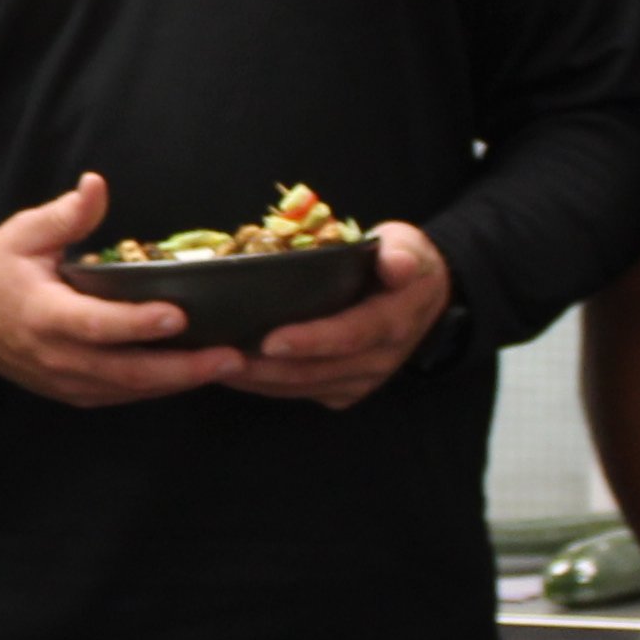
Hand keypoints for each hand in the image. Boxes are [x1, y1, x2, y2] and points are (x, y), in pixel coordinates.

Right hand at [0, 177, 247, 409]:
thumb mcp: (22, 233)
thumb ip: (65, 215)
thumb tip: (96, 185)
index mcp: (42, 314)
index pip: (94, 324)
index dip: (136, 323)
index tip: (177, 315)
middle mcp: (57, 356)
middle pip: (126, 372)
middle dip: (182, 368)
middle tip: (231, 357)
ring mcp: (67, 381)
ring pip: (131, 390)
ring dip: (181, 381)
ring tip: (229, 365)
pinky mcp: (76, 393)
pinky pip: (124, 396)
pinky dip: (161, 388)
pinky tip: (197, 374)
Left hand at [235, 220, 451, 408]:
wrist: (424, 296)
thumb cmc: (402, 261)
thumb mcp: (407, 246)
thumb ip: (399, 255)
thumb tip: (397, 263)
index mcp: (394, 322)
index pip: (350, 336)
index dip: (311, 341)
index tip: (270, 341)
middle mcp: (379, 359)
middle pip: (318, 370)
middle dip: (268, 368)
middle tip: (221, 356)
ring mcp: (362, 380)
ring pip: (305, 388)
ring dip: (259, 380)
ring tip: (215, 365)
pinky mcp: (346, 390)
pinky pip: (302, 393)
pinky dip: (266, 385)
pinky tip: (234, 373)